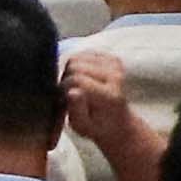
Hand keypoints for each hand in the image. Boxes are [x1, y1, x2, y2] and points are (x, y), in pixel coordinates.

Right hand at [59, 43, 161, 180]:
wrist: (117, 123)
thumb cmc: (97, 127)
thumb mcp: (82, 127)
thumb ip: (77, 111)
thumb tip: (72, 92)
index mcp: (109, 95)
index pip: (77, 79)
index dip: (63, 88)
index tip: (62, 100)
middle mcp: (115, 77)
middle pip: (75, 65)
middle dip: (66, 79)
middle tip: (67, 94)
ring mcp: (115, 66)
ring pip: (77, 57)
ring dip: (70, 71)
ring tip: (73, 87)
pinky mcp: (112, 59)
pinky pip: (84, 53)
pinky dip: (77, 64)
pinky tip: (80, 78)